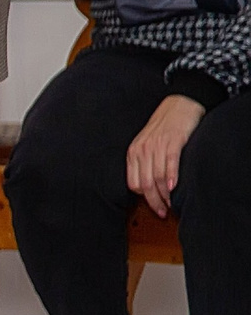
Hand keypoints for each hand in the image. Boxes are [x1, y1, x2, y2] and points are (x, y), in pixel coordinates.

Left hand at [127, 94, 203, 218]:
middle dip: (154, 201)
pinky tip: (174, 189)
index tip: (154, 206)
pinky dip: (171, 178)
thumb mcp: (148, 144)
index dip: (143, 198)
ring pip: (157, 177)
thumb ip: (145, 162)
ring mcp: (157, 145)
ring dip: (165, 194)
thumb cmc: (165, 126)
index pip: (133, 183)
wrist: (181, 102)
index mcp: (133, 153)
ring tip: (172, 204)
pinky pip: (169, 163)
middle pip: (145, 184)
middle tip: (163, 212)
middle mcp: (142, 150)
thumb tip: (148, 186)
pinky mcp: (173, 140)